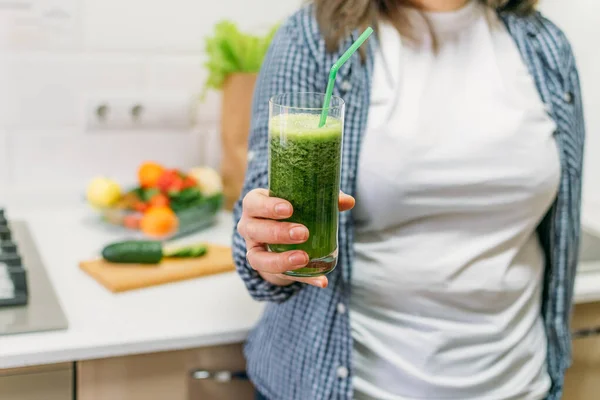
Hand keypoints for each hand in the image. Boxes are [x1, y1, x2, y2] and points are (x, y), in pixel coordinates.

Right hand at [237, 188, 354, 287]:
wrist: (278, 236)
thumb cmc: (291, 210)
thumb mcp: (302, 202)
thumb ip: (324, 200)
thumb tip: (348, 201)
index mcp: (255, 205)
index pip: (254, 203)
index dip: (268, 206)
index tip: (290, 209)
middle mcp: (248, 226)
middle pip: (255, 230)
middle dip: (278, 232)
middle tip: (303, 233)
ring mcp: (253, 249)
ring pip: (257, 258)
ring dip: (280, 260)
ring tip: (303, 258)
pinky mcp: (266, 268)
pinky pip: (279, 276)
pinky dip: (303, 280)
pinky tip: (320, 280)